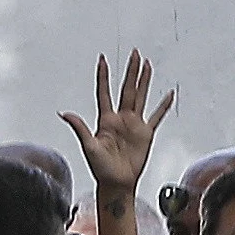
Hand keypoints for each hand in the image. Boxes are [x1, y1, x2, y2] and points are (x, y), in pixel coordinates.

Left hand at [59, 52, 173, 196]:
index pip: (104, 92)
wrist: (117, 182)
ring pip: (141, 97)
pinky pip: (157, 116)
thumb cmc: (101, 167)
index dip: (103, 76)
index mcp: (106, 120)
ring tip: (147, 65)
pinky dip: (164, 105)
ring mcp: (134, 124)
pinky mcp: (146, 133)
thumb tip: (64, 113)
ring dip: (144, 81)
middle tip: (135, 53)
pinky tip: (169, 94)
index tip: (102, 59)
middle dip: (130, 71)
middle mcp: (120, 118)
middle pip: (127, 89)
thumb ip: (80, 128)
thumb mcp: (89, 147)